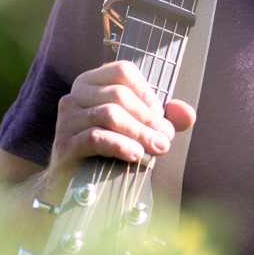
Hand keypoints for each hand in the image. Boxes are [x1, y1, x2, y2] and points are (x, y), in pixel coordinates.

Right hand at [47, 60, 193, 188]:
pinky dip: (121, 146)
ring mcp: (67, 120)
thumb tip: (188, 114)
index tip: (159, 116)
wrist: (74, 184)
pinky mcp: (65, 145)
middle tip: (165, 139)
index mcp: (91, 83)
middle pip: (118, 95)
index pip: (122, 71)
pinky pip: (97, 138)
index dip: (147, 93)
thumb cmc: (108, 150)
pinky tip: (136, 156)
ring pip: (109, 115)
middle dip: (148, 118)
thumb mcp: (137, 129)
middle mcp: (75, 95)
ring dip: (139, 133)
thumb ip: (163, 119)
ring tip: (157, 149)